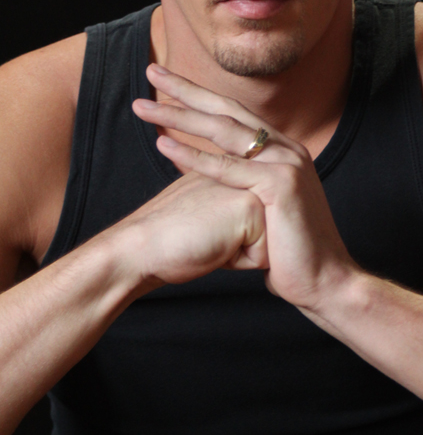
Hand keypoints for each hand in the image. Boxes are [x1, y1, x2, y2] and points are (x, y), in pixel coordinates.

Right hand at [115, 170, 267, 286]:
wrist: (140, 248)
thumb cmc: (170, 238)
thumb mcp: (207, 211)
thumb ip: (230, 204)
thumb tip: (254, 221)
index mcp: (235, 172)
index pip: (258, 228)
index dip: (230, 243)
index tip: (200, 230)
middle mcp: (246, 174)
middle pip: (268, 234)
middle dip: (239, 247)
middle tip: (203, 234)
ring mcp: (250, 186)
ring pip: (269, 244)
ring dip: (240, 253)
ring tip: (208, 239)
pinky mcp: (250, 206)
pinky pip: (263, 255)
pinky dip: (239, 262)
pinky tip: (213, 247)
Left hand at [132, 65, 359, 310]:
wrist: (325, 281)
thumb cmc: (292, 252)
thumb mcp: (265, 210)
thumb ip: (245, 189)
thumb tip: (216, 186)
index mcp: (283, 151)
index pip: (235, 114)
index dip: (200, 96)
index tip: (167, 82)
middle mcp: (287, 149)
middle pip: (227, 110)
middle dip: (186, 89)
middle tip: (153, 68)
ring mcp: (286, 164)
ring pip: (223, 132)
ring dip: (179, 116)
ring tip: (144, 107)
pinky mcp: (279, 185)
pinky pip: (226, 168)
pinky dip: (193, 156)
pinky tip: (163, 144)